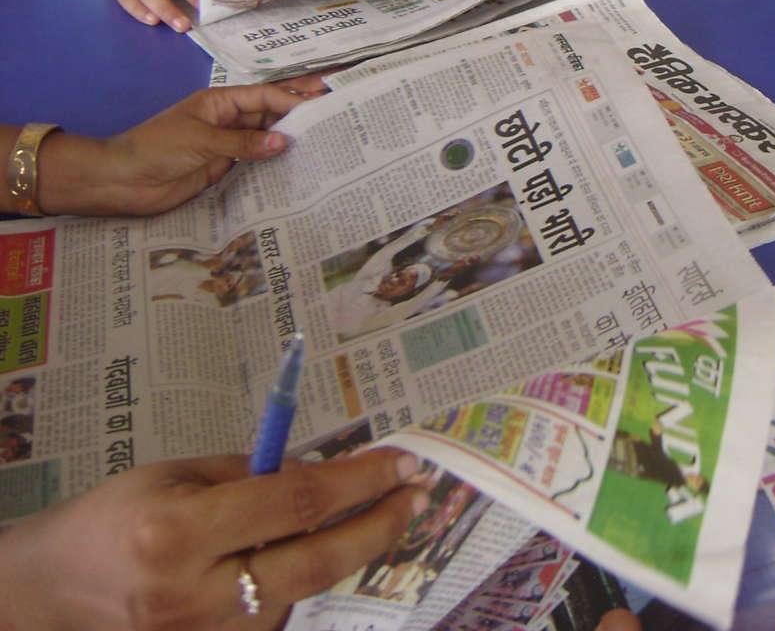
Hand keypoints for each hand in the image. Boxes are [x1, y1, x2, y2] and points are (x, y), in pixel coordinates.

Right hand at [0, 449, 427, 630]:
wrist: (55, 589)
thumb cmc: (117, 515)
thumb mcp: (178, 474)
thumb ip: (254, 474)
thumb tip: (328, 470)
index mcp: (180, 532)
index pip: (295, 503)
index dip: (359, 481)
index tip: (401, 462)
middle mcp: (194, 592)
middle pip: (316, 562)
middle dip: (378, 526)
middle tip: (417, 495)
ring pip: (304, 592)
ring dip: (351, 553)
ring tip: (383, 516)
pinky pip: (278, 614)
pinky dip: (308, 580)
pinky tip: (323, 551)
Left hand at [35, 83, 317, 216]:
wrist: (121, 180)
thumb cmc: (156, 148)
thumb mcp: (201, 141)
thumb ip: (244, 143)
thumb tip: (285, 141)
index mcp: (220, 102)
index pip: (264, 97)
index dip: (293, 100)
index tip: (322, 107)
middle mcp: (227, 121)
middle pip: (269, 116)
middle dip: (297, 118)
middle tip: (333, 121)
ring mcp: (226, 146)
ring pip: (265, 140)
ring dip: (288, 143)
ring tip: (322, 148)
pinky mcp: (222, 170)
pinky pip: (254, 164)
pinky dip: (273, 165)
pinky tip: (295, 170)